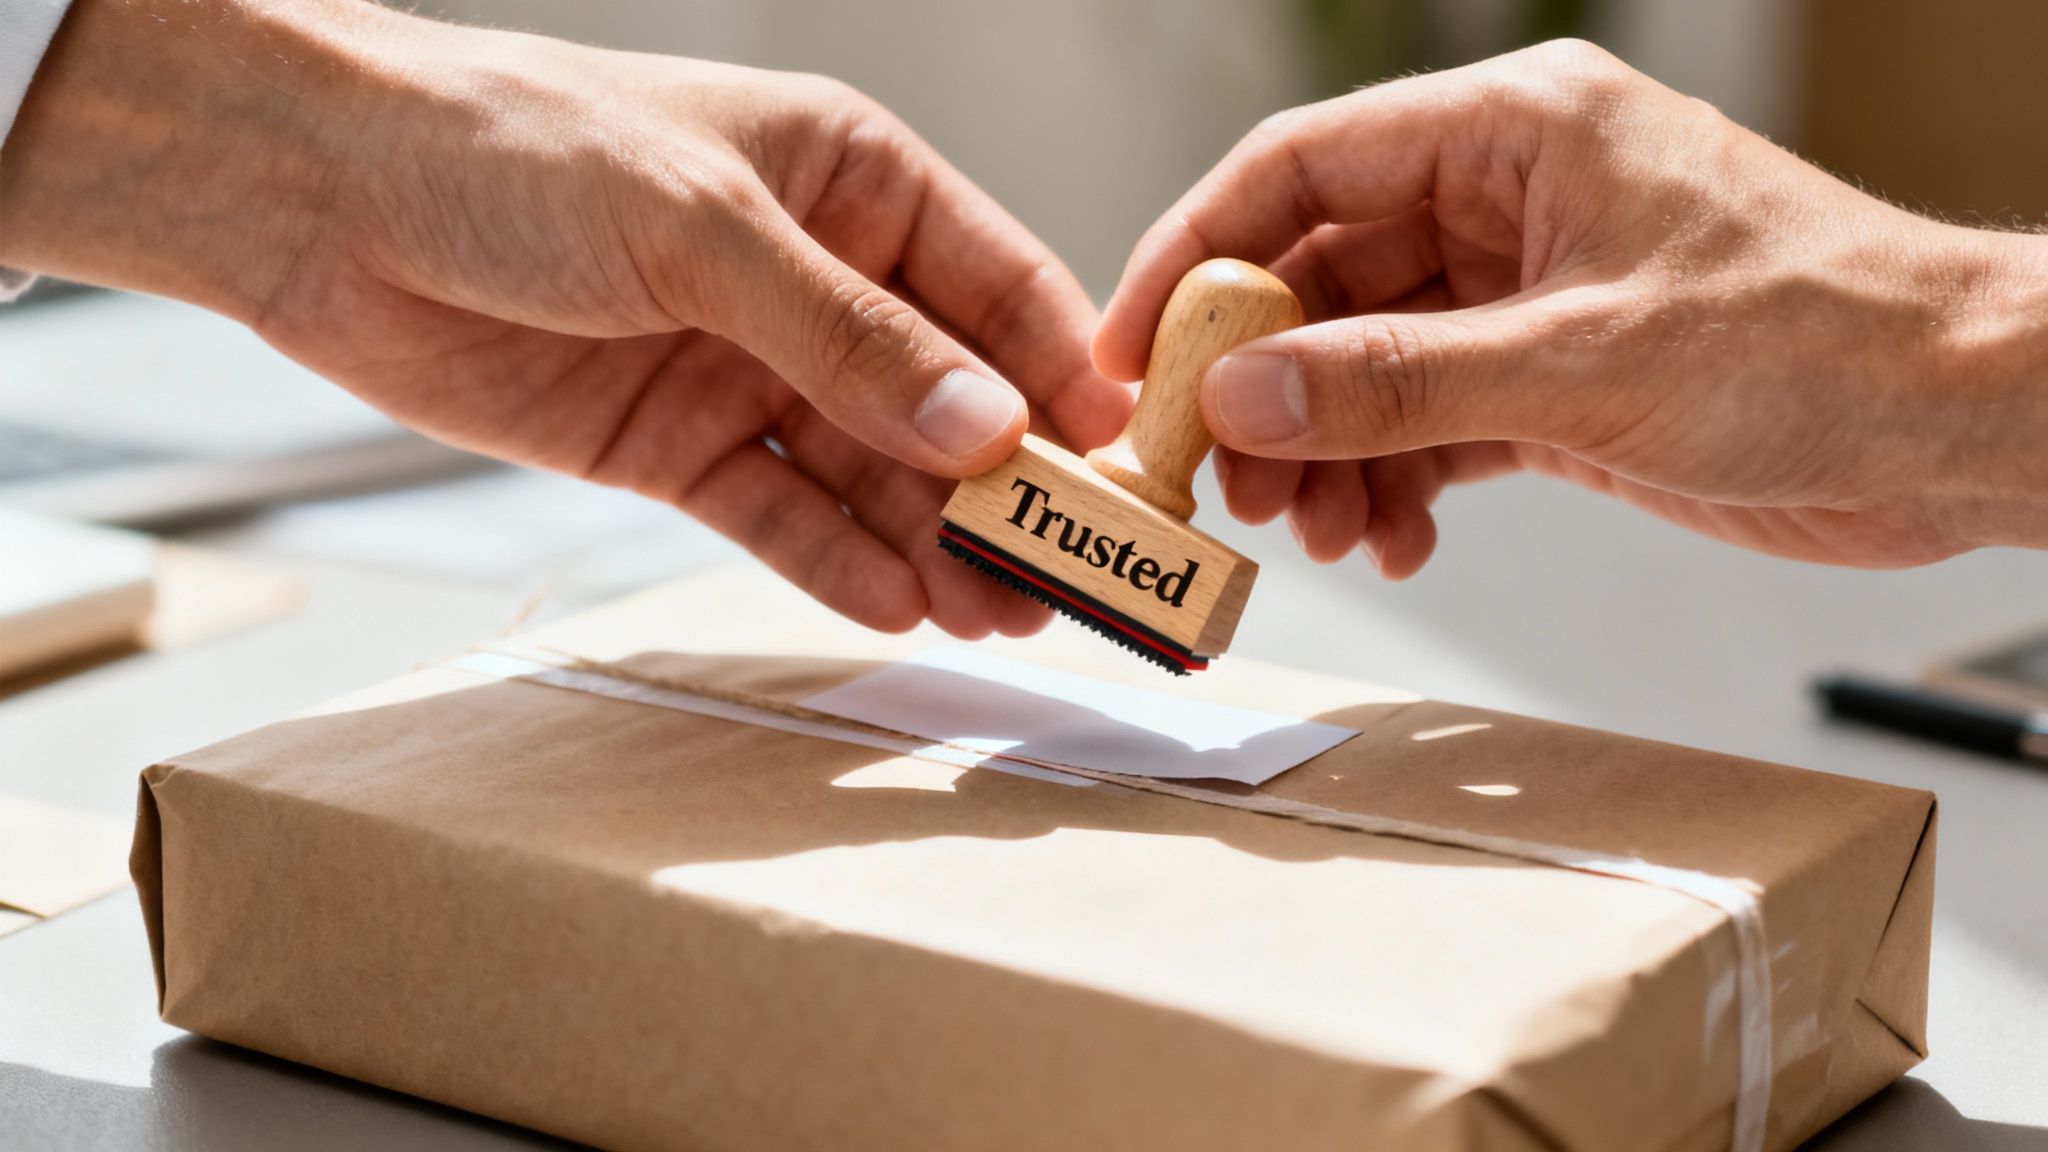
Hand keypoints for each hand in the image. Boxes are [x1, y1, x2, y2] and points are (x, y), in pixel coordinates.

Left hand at [0, 0, 1130, 634]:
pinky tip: (894, 609)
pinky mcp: (678, 444)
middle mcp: (819, 281)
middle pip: (951, 403)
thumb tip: (987, 430)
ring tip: (1001, 618)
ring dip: (935, 544)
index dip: (1071, 385)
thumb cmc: (511, 151)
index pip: (1002, 291)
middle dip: (1014, 493)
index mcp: (855, 182)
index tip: (1130, 479)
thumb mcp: (701, 231)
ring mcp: (750, 369)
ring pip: (874, 475)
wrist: (320, 201)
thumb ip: (847, 336)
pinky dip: (835, 562)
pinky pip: (781, 515)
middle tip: (1080, 586)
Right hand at [1097, 40, 2047, 576]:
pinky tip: (1391, 539)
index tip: (1136, 350)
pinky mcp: (1554, 379)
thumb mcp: (1578, 365)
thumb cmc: (1819, 341)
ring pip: (1368, 362)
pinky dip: (1395, 482)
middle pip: (1323, 277)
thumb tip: (1244, 394)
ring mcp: (1529, 293)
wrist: (1957, 421)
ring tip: (1315, 528)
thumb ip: (1394, 382)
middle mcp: (1510, 200)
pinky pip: (1429, 423)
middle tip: (1218, 474)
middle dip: (1263, 383)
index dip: (1198, 254)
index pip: (1303, 169)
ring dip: (1326, 449)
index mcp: (1515, 132)